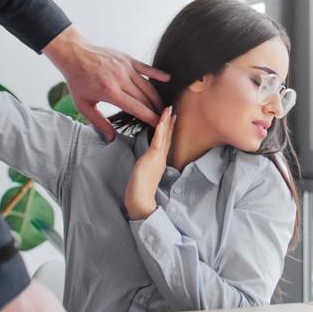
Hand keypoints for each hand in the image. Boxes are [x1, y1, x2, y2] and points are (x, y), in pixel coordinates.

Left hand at [42, 26, 169, 140]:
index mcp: (110, 92)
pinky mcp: (128, 59)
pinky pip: (146, 68)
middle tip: (162, 119)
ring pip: (148, 85)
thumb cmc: (77, 81)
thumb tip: (111, 138)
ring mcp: (126, 68)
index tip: (158, 125)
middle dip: (155, 110)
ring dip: (157, 97)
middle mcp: (121, 79)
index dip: (150, 118)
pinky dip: (158, 74)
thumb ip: (99, 122)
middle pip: (145, 98)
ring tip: (162, 107)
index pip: (136, 108)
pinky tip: (167, 79)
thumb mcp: (84, 105)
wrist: (74, 54)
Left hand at [124, 105, 174, 219]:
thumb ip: (147, 166)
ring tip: (169, 110)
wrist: (140, 202)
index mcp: (159, 161)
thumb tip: (144, 162)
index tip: (172, 118)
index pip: (165, 141)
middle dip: (170, 122)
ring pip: (164, 137)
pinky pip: (158, 142)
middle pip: (167, 136)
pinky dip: (160, 131)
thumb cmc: (139, 192)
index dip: (169, 129)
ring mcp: (157, 158)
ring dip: (166, 122)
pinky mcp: (152, 160)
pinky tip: (161, 122)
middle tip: (173, 109)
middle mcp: (160, 158)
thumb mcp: (144, 175)